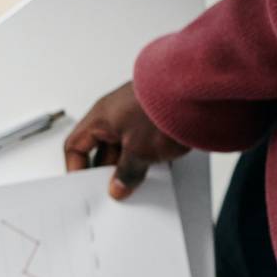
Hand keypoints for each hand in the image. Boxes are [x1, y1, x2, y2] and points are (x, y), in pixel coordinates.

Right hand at [64, 81, 190, 199]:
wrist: (201, 88)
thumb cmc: (163, 108)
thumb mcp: (138, 152)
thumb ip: (125, 173)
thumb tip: (118, 186)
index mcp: (100, 117)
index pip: (75, 145)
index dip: (76, 167)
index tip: (86, 186)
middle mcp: (116, 113)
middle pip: (102, 148)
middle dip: (108, 170)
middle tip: (116, 188)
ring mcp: (137, 113)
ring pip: (125, 146)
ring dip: (131, 163)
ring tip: (141, 178)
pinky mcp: (158, 116)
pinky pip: (145, 141)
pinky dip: (149, 155)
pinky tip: (159, 166)